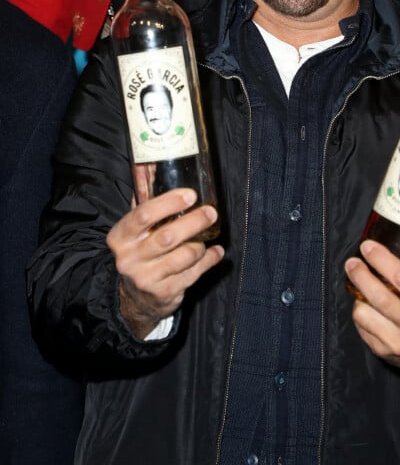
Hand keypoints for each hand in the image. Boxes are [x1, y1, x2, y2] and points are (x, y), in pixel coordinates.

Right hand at [106, 188, 223, 338]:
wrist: (134, 297)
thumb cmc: (139, 251)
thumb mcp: (134, 230)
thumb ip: (143, 203)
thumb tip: (152, 167)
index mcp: (120, 237)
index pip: (143, 214)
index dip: (169, 202)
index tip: (190, 194)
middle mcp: (129, 258)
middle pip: (167, 237)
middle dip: (194, 222)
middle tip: (211, 212)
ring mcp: (146, 278)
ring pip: (184, 256)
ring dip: (200, 244)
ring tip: (206, 237)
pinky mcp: (163, 293)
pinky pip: (194, 273)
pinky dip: (209, 260)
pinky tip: (215, 252)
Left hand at [345, 212, 399, 369]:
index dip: (383, 261)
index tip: (368, 245)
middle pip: (382, 298)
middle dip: (362, 276)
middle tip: (351, 261)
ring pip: (367, 313)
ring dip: (357, 295)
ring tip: (357, 281)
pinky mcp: (384, 352)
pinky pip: (361, 327)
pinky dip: (359, 312)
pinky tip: (365, 304)